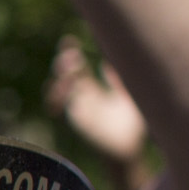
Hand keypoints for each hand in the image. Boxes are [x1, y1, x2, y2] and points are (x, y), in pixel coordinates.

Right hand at [47, 37, 149, 168]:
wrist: (129, 149)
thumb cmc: (131, 127)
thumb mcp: (129, 98)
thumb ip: (120, 82)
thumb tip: (109, 63)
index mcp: (93, 91)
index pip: (77, 68)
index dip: (70, 53)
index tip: (68, 40)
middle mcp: (81, 98)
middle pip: (64, 74)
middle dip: (64, 62)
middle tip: (71, 56)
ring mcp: (77, 108)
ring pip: (57, 89)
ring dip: (60, 79)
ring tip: (71, 72)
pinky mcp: (76, 119)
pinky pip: (61, 106)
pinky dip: (57, 97)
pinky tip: (64, 90)